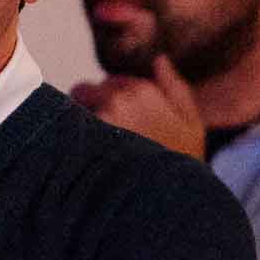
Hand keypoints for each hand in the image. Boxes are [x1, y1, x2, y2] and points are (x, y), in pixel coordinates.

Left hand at [71, 54, 204, 158]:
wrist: (170, 199)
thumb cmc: (182, 163)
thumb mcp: (192, 124)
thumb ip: (175, 88)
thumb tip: (159, 59)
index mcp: (144, 89)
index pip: (111, 84)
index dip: (114, 104)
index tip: (125, 127)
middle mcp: (119, 97)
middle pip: (86, 92)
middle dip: (92, 111)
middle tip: (108, 141)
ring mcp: (99, 116)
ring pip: (74, 110)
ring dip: (80, 126)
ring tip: (97, 153)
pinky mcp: (85, 137)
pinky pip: (67, 131)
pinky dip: (72, 143)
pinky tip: (89, 162)